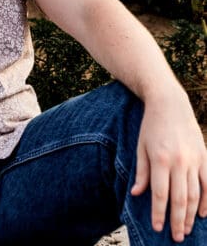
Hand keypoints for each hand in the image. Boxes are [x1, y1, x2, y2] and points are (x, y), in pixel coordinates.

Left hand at [131, 90, 206, 241]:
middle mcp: (178, 161)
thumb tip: (136, 194)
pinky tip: (203, 214)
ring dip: (192, 215)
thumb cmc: (151, 125)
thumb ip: (141, 172)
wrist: (169, 102)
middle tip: (176, 237)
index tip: (158, 228)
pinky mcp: (204, 156)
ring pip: (195, 195)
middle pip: (180, 199)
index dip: (159, 213)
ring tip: (187, 229)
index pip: (160, 194)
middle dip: (178, 221)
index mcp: (160, 159)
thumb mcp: (141, 147)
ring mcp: (193, 159)